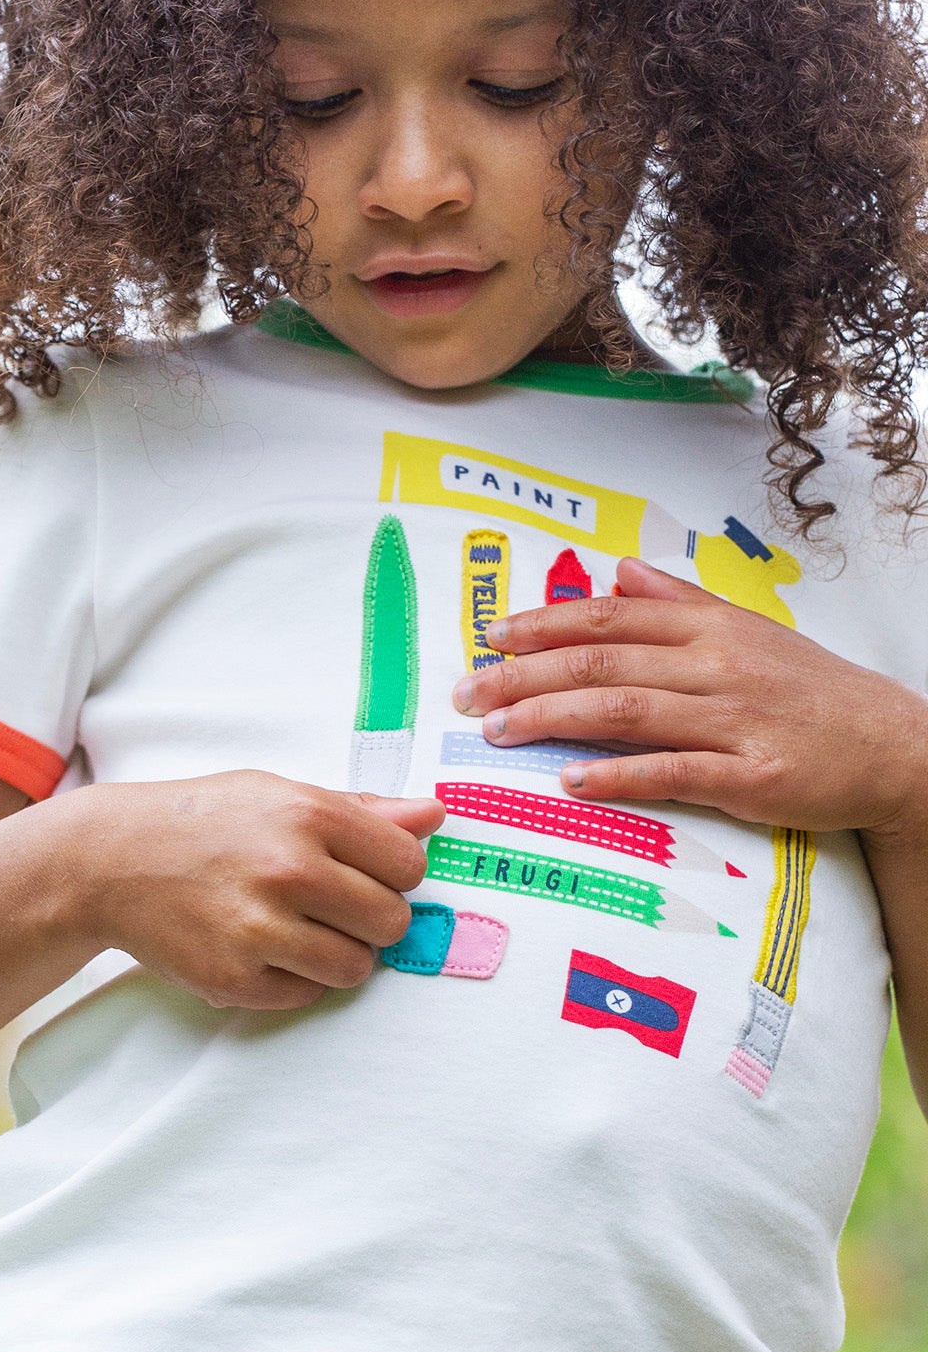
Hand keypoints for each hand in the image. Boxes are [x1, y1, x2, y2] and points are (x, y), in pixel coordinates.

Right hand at [66, 772, 443, 1012]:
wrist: (108, 860)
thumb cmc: (202, 821)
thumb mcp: (277, 794)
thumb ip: (359, 811)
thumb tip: (433, 817)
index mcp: (308, 815)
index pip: (409, 865)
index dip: (392, 873)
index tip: (364, 872)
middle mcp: (289, 870)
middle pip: (393, 921)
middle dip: (370, 918)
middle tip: (329, 905)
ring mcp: (261, 929)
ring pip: (356, 968)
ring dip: (337, 955)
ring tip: (296, 929)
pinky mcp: (235, 979)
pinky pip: (306, 995)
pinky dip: (292, 978)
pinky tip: (260, 948)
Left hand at [453, 557, 927, 842]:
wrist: (897, 746)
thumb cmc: (812, 691)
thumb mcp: (751, 630)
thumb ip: (681, 601)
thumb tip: (619, 572)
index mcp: (711, 627)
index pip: (610, 616)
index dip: (542, 623)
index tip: (488, 635)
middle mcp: (717, 665)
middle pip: (602, 660)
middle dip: (523, 674)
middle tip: (466, 691)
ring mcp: (735, 720)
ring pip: (626, 709)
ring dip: (552, 718)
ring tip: (497, 730)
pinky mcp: (755, 776)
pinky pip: (674, 772)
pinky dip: (618, 775)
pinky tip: (572, 780)